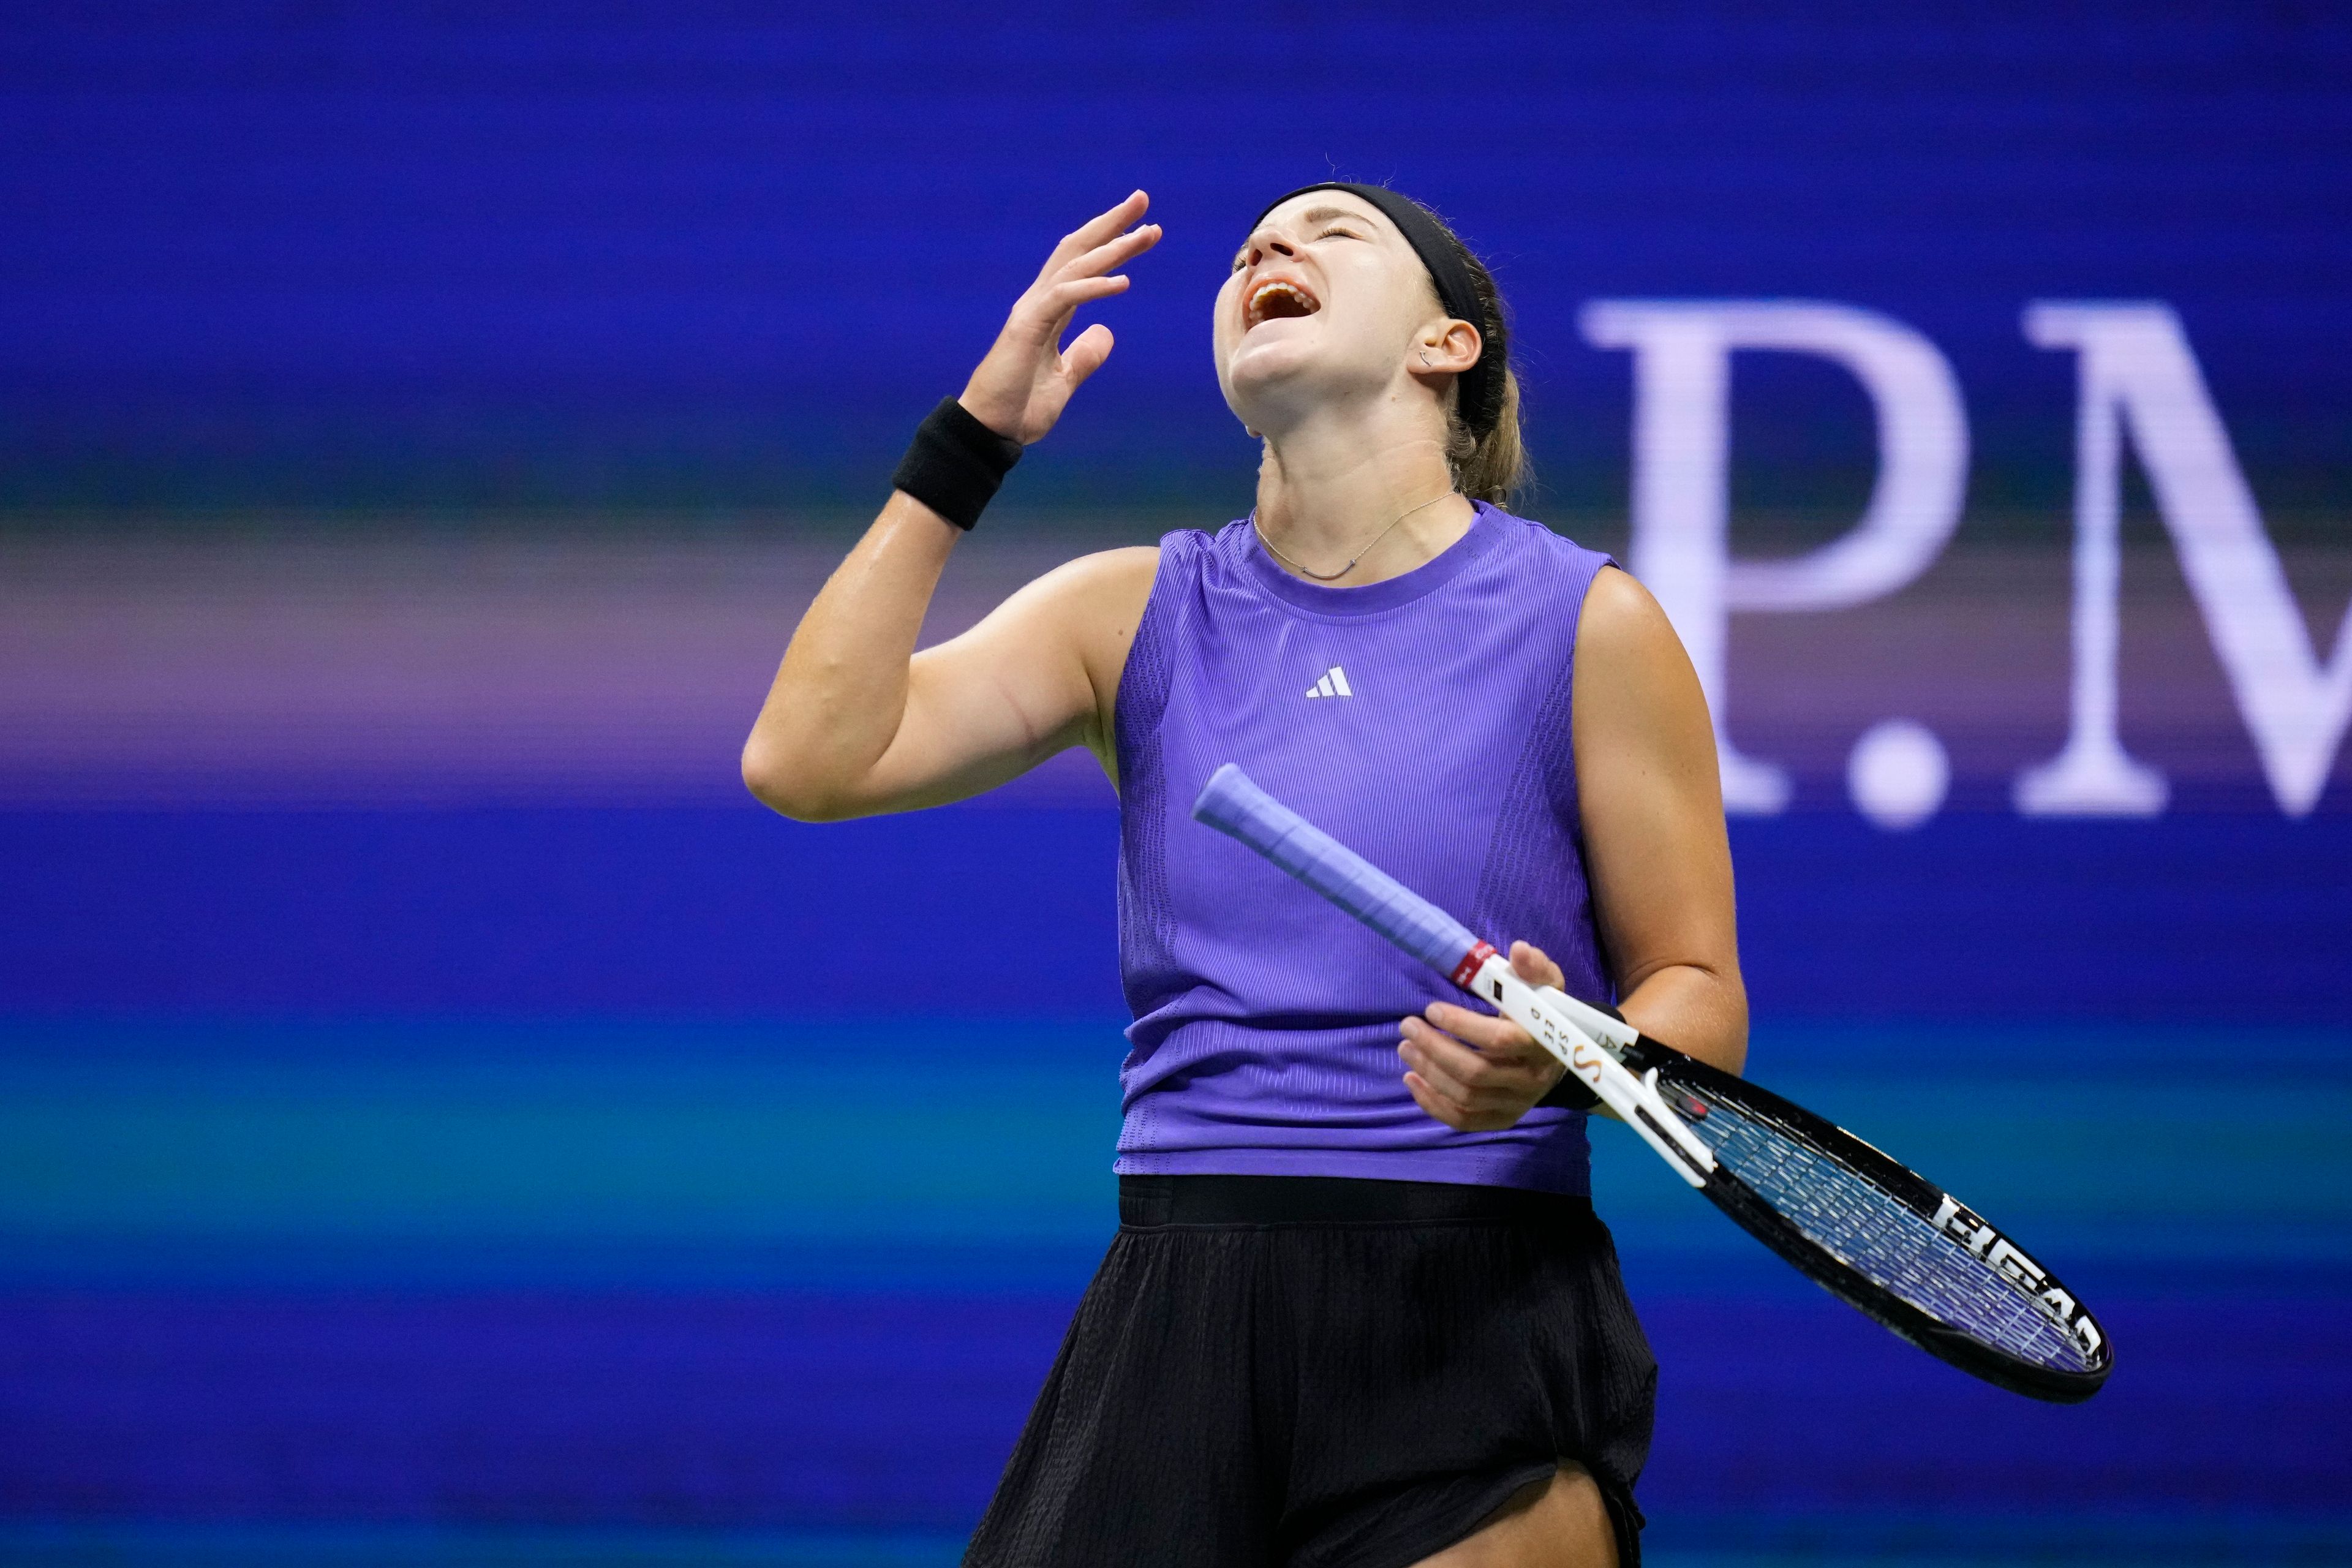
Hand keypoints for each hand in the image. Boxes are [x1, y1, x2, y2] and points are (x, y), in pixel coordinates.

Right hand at [958, 191, 1160, 444]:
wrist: (990, 432)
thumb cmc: (1020, 409)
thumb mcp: (1064, 380)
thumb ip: (1084, 356)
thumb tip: (1106, 334)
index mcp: (1049, 312)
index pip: (1084, 267)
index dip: (1113, 245)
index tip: (1146, 228)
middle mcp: (1039, 302)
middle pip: (1078, 251)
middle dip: (1111, 225)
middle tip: (1142, 200)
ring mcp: (1031, 312)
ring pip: (1075, 266)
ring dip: (1112, 247)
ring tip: (1146, 233)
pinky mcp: (1026, 327)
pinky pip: (1064, 297)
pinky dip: (1093, 287)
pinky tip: (1123, 282)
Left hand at [1398, 941, 1572, 1131]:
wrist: (1562, 1053)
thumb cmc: (1544, 1012)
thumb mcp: (1546, 984)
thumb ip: (1533, 967)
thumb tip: (1518, 950)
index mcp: (1542, 1043)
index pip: (1500, 1041)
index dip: (1462, 1025)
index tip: (1431, 1009)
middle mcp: (1531, 1079)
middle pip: (1477, 1073)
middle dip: (1435, 1050)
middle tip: (1407, 1027)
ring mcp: (1518, 1103)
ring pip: (1466, 1097)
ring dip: (1429, 1073)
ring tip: (1405, 1048)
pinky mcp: (1504, 1119)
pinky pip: (1464, 1120)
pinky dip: (1433, 1104)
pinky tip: (1412, 1079)